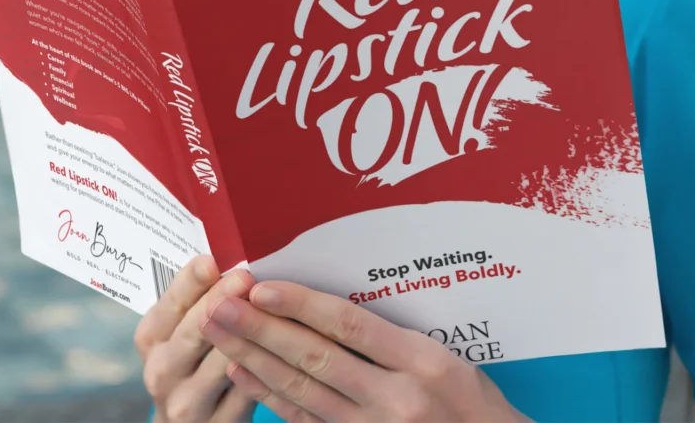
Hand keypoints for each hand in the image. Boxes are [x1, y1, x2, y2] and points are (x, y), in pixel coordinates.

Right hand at [134, 255, 258, 421]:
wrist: (190, 422)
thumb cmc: (192, 362)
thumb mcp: (181, 330)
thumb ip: (197, 298)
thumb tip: (227, 257)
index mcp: (151, 337)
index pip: (171, 303)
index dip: (191, 281)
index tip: (211, 261)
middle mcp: (162, 370)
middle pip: (195, 330)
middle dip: (221, 300)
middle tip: (245, 277)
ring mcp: (187, 402)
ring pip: (223, 361)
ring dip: (250, 331)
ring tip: (272, 305)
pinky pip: (246, 392)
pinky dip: (265, 367)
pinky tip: (282, 346)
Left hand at [199, 281, 529, 422]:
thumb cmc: (475, 407)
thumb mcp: (449, 359)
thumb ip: (391, 336)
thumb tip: (324, 306)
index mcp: (422, 363)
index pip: (349, 326)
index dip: (301, 304)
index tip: (262, 286)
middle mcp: (396, 398)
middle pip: (315, 357)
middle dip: (261, 329)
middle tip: (221, 305)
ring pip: (301, 389)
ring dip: (254, 358)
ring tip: (220, 332)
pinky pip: (306, 420)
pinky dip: (269, 396)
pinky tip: (242, 372)